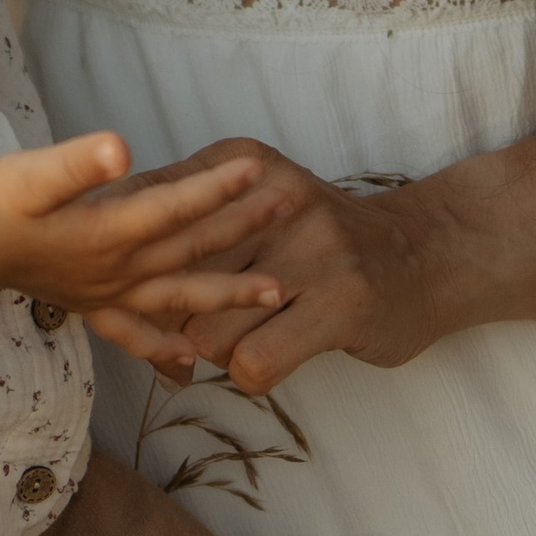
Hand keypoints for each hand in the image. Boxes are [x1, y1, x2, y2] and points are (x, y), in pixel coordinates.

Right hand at [0, 132, 295, 333]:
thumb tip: (121, 148)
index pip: (177, 206)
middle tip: (293, 206)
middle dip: (244, 225)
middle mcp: (117, 269)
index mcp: (108, 233)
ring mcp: (107, 293)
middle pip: (192, 246)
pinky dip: (164, 346)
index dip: (218, 186)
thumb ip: (78, 163)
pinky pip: (135, 334)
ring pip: (180, 293)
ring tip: (277, 293)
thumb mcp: (29, 174)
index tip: (258, 167)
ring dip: (230, 292)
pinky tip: (189, 358)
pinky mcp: (91, 306)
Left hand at [89, 132, 535, 392]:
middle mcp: (272, 196)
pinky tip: (272, 358)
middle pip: (168, 279)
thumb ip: (188, 224)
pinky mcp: (341, 301)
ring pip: (205, 329)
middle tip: (172, 340)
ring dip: (214, 351)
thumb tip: (106, 264)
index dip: (126, 265)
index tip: (122, 292)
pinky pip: (252, 362)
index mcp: (240, 162)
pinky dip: (250, 373)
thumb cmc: (323, 241)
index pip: (149, 213)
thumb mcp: (256, 204)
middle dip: (164, 320)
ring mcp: (311, 249)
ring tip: (240, 341)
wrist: (429, 254)